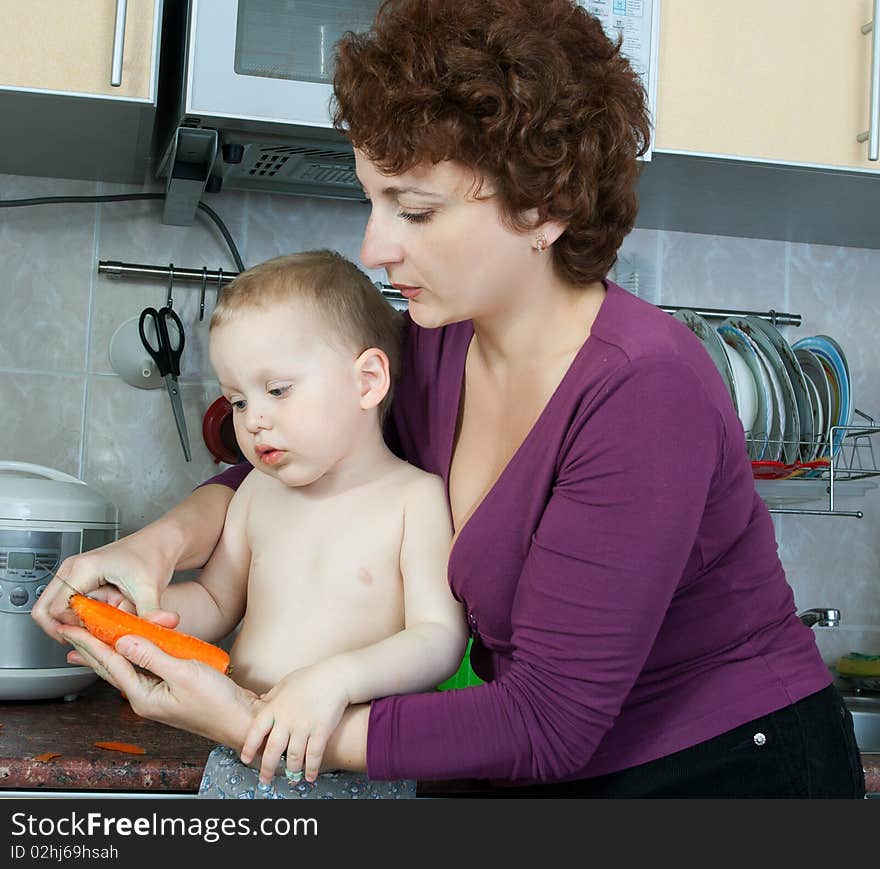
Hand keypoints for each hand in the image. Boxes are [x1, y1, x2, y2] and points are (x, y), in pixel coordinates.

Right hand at [32, 534, 179, 641]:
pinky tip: (97, 619)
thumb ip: (150, 612)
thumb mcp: (151, 588)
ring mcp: (73, 572)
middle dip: (63, 629)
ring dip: (69, 623)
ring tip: (95, 627)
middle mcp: (73, 568)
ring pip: (50, 607)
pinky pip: (62, 602)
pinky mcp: (78, 576)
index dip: (73, 627)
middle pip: (43, 609)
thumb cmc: (153, 556)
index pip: (56, 609)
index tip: (93, 633)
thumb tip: (158, 627)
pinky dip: (74, 615)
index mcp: (84, 568)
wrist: (159, 542)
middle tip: (87, 637)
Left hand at [59, 625, 258, 747]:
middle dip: (90, 648)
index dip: (90, 643)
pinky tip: (132, 647)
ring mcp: (158, 695)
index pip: (110, 664)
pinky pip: (146, 667)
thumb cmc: (219, 704)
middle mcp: (146, 698)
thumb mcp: (185, 674)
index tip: (73, 628)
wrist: (242, 721)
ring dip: (110, 650)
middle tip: (71, 631)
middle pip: (112, 668)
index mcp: (144, 697)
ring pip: (127, 667)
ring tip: (91, 638)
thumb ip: (153, 656)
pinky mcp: (171, 689)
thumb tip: (124, 641)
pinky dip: (135, 653)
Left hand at [239, 660, 350, 784]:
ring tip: (291, 778)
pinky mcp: (321, 730)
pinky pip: (314, 755)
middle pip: (273, 750)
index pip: (256, 730)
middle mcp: (287, 719)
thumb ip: (272, 696)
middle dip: (267, 769)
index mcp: (275, 707)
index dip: (249, 747)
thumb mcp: (285, 683)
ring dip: (292, 771)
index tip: (245, 759)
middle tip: (265, 780)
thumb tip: (260, 700)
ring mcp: (304, 726)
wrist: (335, 676)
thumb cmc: (310, 678)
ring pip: (294, 756)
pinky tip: (310, 776)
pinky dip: (312, 768)